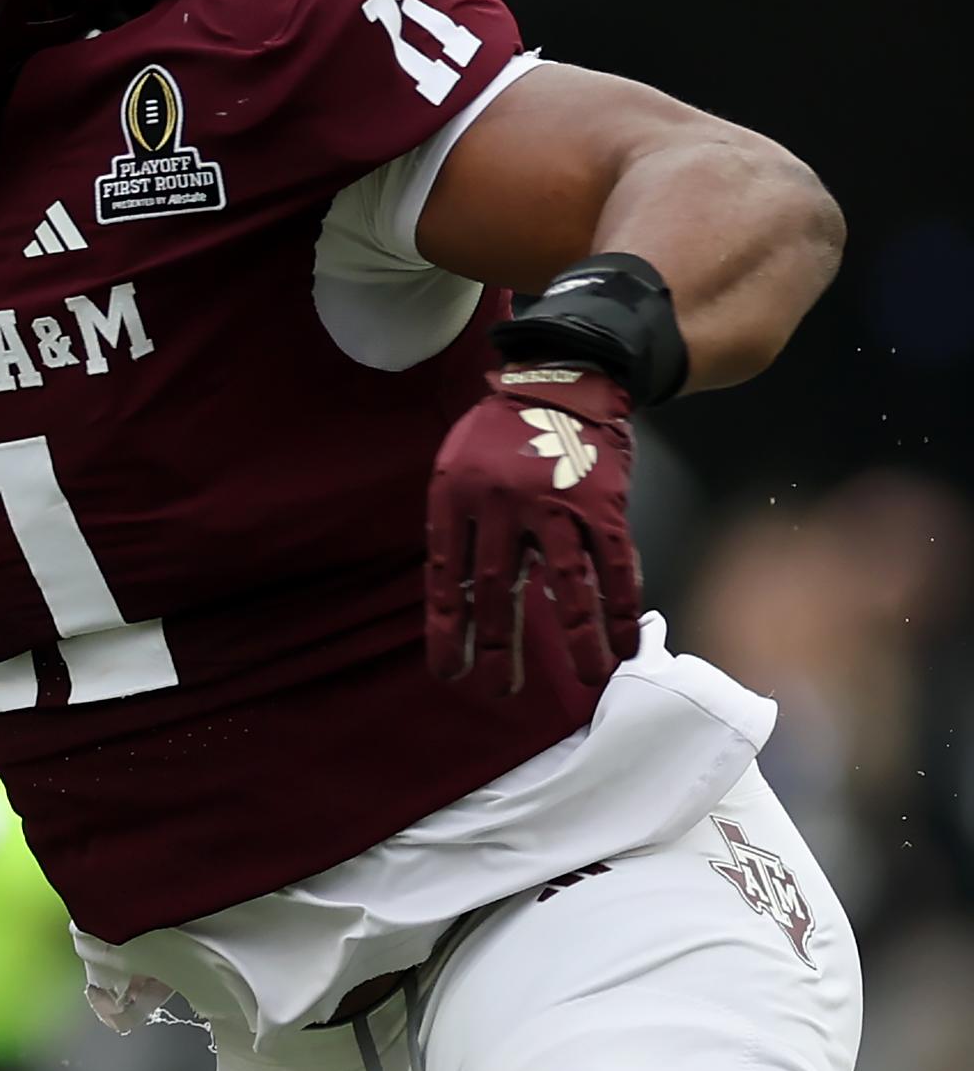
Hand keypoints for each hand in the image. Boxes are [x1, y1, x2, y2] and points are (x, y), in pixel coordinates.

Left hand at [424, 363, 641, 693]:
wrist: (561, 379)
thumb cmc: (500, 433)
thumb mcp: (457, 470)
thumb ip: (459, 528)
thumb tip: (461, 597)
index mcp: (455, 498)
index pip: (445, 578)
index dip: (447, 630)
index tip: (449, 673)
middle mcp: (501, 506)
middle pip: (498, 589)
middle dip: (499, 646)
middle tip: (500, 691)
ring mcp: (555, 506)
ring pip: (568, 585)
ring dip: (578, 638)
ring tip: (585, 680)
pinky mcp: (602, 505)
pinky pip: (615, 565)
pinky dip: (622, 607)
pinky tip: (625, 642)